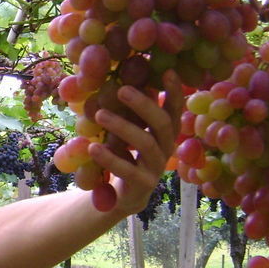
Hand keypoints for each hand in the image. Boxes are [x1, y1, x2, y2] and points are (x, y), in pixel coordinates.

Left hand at [90, 70, 183, 215]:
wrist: (122, 196)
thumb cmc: (126, 156)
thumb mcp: (129, 132)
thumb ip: (131, 114)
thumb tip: (123, 79)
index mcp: (165, 133)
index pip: (174, 109)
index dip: (174, 92)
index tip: (168, 71)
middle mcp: (166, 148)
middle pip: (162, 123)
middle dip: (143, 105)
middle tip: (122, 89)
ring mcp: (156, 167)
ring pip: (145, 143)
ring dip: (122, 126)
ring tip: (100, 114)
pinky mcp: (143, 184)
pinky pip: (127, 169)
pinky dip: (109, 157)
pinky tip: (93, 146)